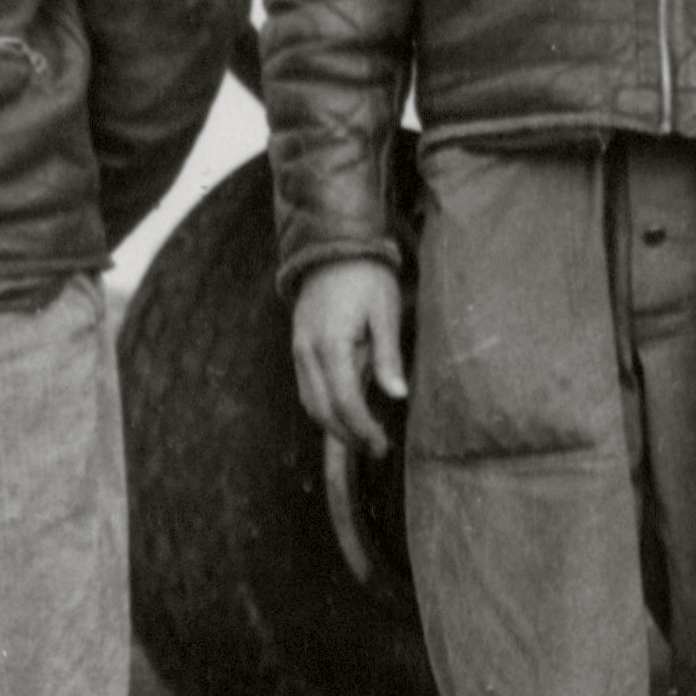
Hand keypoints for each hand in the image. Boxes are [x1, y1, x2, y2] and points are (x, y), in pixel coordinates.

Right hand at [289, 258, 406, 582]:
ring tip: (364, 437)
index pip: (345, 402)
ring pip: (310, 403)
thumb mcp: (385, 312)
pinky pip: (307, 388)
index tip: (383, 445)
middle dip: (348, 435)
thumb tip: (397, 395)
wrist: (332, 247)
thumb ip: (387, 356)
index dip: (363, 429)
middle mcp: (307, 352)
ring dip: (333, 426)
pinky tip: (345, 414)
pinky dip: (323, 407)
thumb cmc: (367, 277)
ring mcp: (298, 350)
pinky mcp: (298, 347)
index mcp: (330, 345)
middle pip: (322, 410)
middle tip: (376, 448)